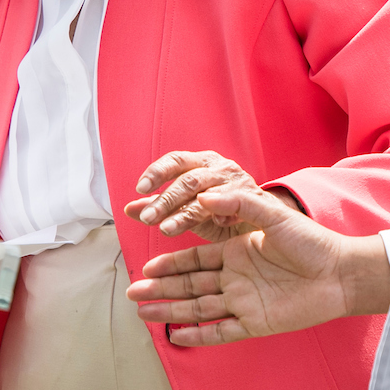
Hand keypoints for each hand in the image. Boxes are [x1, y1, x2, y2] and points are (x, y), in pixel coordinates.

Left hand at [124, 149, 293, 239]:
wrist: (261, 218)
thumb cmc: (219, 209)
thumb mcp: (186, 207)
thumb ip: (158, 206)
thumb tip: (128, 209)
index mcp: (200, 163)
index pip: (175, 160)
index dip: (157, 172)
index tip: (140, 188)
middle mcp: (218, 167)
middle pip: (187, 179)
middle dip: (165, 199)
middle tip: (148, 219)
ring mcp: (237, 180)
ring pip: (206, 192)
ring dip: (185, 212)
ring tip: (168, 229)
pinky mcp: (253, 197)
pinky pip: (235, 204)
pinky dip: (223, 212)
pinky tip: (217, 224)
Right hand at [127, 186, 389, 344]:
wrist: (341, 272)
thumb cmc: (311, 241)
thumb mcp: (273, 217)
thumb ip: (240, 203)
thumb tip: (204, 193)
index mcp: (237, 253)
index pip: (195, 259)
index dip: (170, 264)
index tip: (146, 267)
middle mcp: (236, 278)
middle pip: (190, 285)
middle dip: (161, 289)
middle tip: (132, 293)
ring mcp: (244, 302)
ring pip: (199, 308)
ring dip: (171, 311)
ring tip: (143, 313)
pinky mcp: (257, 322)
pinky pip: (221, 331)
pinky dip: (199, 335)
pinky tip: (176, 337)